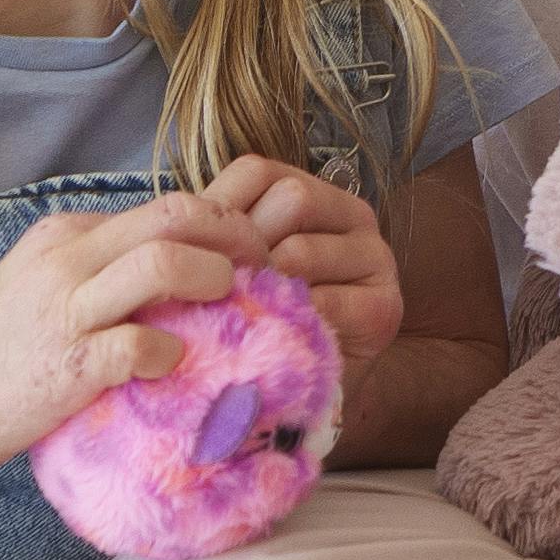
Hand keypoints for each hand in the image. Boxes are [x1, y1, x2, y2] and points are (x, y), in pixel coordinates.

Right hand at [0, 184, 270, 485]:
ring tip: (234, 304)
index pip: (165, 206)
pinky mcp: (68, 367)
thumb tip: (173, 278)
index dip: (224, 226)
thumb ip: (98, 276)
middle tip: (268, 268)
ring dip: (213, 278)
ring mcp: (66, 311)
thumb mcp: (40, 290)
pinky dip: (171, 353)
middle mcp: (68, 261)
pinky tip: (178, 367)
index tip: (256, 256)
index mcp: (67, 237)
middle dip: (236, 235)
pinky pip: (138, 346)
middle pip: (175, 215)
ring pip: (161, 263)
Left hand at [181, 150, 402, 354]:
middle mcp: (355, 215)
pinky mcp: (383, 308)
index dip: (219, 209)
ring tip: (240, 314)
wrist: (305, 388)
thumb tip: (176, 223)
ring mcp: (377, 259)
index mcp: (315, 193)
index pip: (260, 172)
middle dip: (246, 247)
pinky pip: (324, 303)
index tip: (196, 253)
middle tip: (220, 288)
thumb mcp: (240, 265)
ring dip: (264, 287)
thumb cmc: (264, 318)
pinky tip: (270, 338)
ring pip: (303, 249)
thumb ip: (219, 235)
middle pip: (291, 199)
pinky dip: (288, 322)